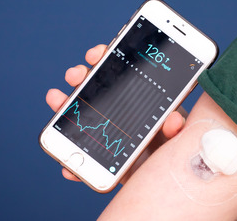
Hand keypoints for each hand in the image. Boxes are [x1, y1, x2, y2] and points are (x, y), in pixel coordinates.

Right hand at [45, 44, 186, 182]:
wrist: (171, 182)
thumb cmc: (178, 152)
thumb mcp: (180, 137)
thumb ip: (178, 129)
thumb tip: (173, 120)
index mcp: (143, 99)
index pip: (123, 71)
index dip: (108, 57)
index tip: (96, 54)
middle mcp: (122, 111)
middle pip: (98, 86)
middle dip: (82, 76)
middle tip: (75, 73)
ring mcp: (109, 133)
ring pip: (82, 114)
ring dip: (65, 105)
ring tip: (55, 98)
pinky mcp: (106, 160)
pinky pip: (86, 156)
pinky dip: (73, 162)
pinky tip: (67, 164)